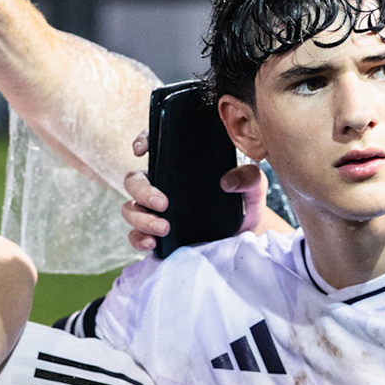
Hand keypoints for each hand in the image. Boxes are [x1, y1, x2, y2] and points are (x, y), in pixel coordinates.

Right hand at [119, 132, 274, 253]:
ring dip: (141, 219)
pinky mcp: (154, 234)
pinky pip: (134, 236)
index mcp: (179, 166)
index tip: (141, 150)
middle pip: (134, 181)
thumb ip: (249, 178)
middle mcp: (161, 185)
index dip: (143, 141)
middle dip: (143, 192)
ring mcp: (155, 211)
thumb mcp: (253, 187)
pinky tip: (152, 244)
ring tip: (164, 229)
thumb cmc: (244, 204)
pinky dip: (138, 239)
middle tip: (163, 204)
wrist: (243, 236)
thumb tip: (228, 181)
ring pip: (130, 209)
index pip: (155, 146)